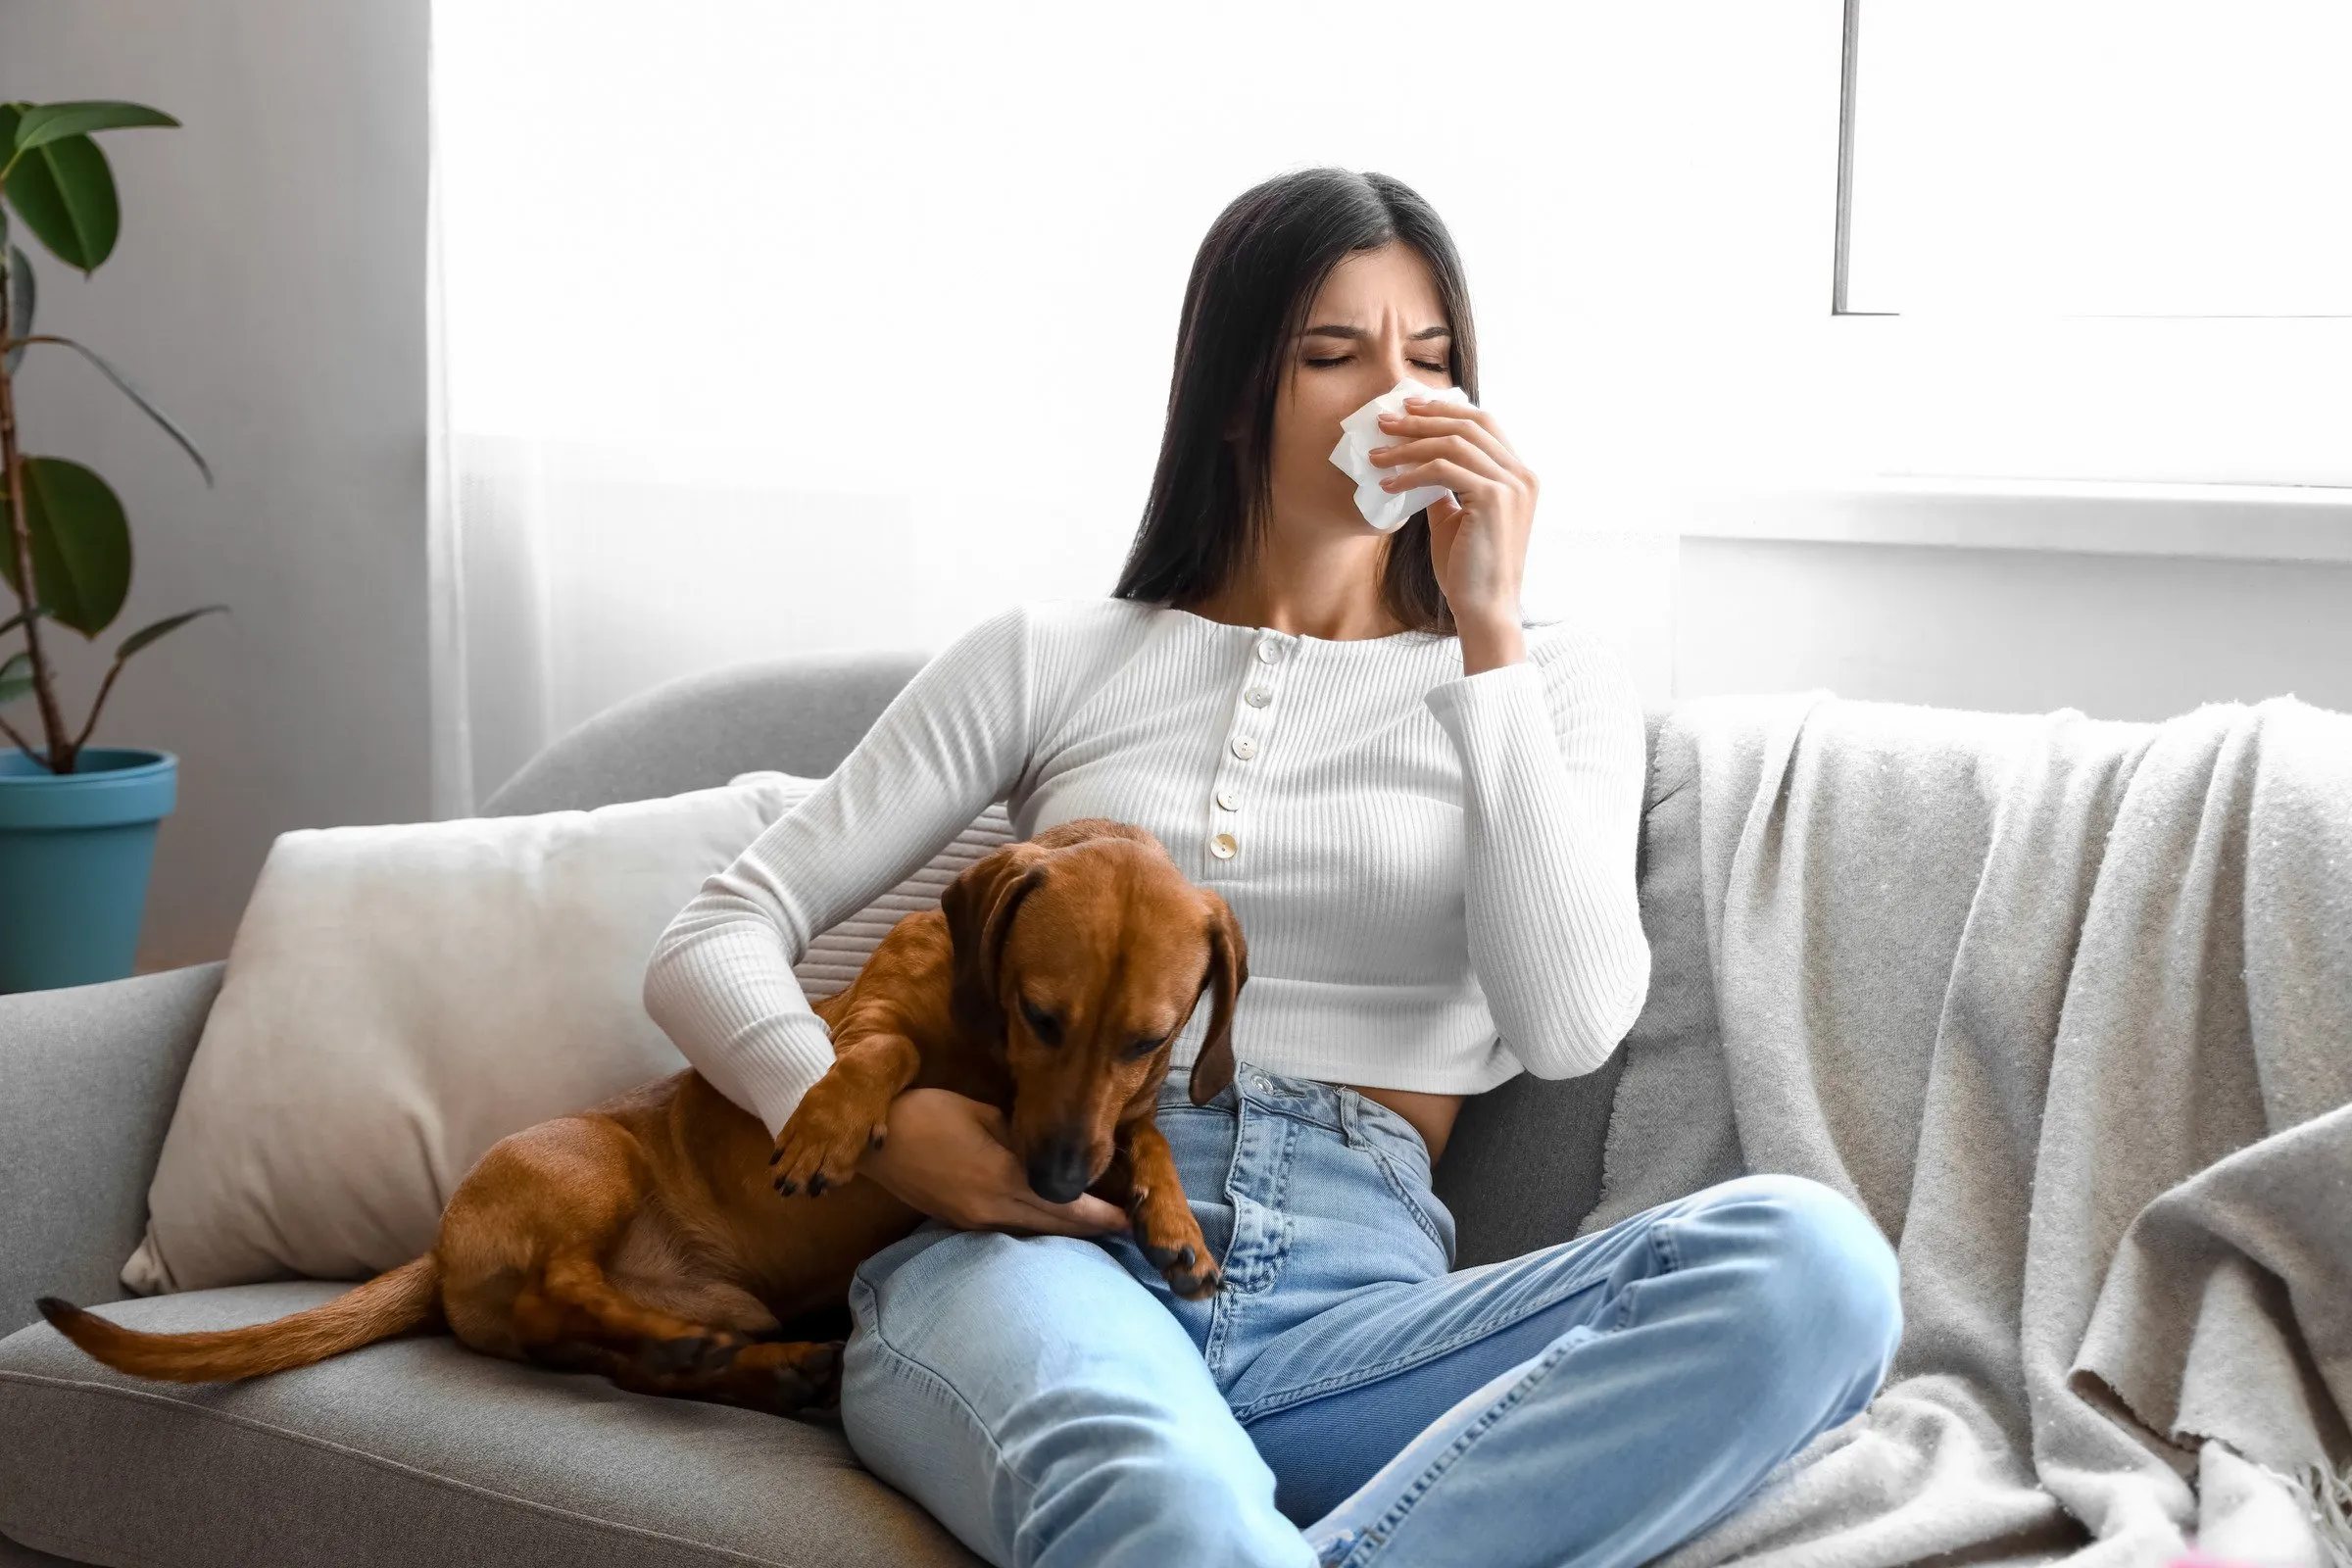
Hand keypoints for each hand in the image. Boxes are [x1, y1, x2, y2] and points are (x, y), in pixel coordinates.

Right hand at [857, 1087, 1129, 1236]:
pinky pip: (1008, 1230)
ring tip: (1098, 1227)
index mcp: (1002, 1178)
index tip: (1130, 1220)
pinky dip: (1035, 1227)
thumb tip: (1047, 1151)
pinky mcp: (959, 1221)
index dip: (1100, 1215)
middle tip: (1128, 1230)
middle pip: (1054, 1226)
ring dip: (1066, 1231)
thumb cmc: (925, 1114)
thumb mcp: (981, 1114)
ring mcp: (973, 1220)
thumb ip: (1019, 1137)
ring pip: (1032, 1231)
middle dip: (1093, 1229)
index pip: (1064, 1204)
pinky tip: (1049, 1222)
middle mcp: (991, 1208)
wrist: (874, 1142)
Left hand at [1370, 397, 1536, 655]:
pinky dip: (1411, 473)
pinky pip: (1443, 470)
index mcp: (1519, 476)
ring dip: (1409, 444)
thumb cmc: (1469, 570)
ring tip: (1377, 453)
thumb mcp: (1455, 518)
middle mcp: (1522, 475)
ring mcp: (1511, 485)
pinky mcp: (1493, 499)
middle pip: (1469, 424)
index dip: (1445, 410)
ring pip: (1454, 443)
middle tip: (1386, 421)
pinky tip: (1388, 482)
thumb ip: (1445, 488)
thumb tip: (1417, 466)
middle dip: (1423, 419)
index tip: (1410, 408)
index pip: (1483, 424)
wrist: (1484, 608)